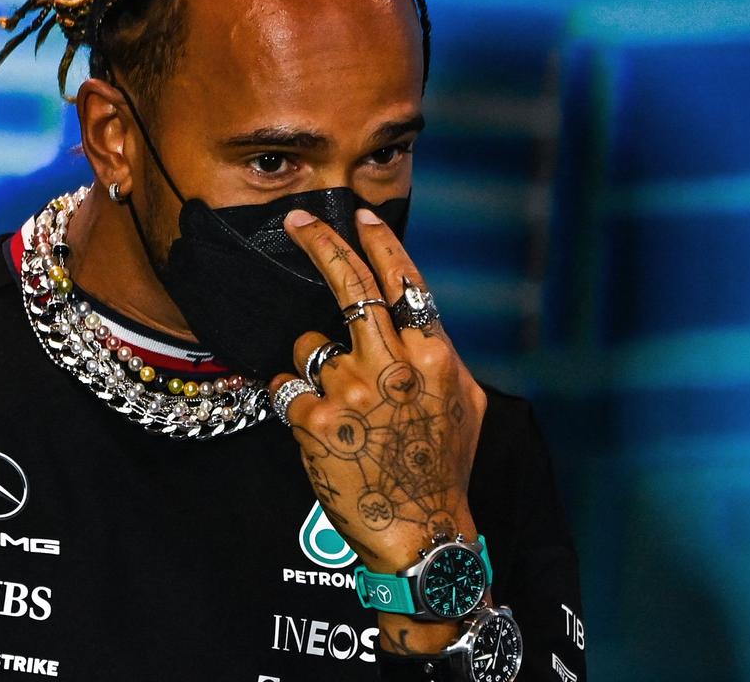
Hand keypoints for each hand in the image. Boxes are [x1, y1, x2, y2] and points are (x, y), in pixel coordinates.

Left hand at [269, 206, 488, 653]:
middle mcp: (394, 366)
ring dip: (312, 365)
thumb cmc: (443, 467)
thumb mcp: (465, 402)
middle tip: (295, 220)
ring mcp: (352, 392)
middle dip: (320, 244)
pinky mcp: (317, 421)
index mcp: (434, 357)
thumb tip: (416, 320)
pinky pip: (284, 387)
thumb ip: (438, 354)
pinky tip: (317, 429)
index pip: (404, 281)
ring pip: (309, 344)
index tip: (358, 215)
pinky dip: (292, 401)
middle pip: (350, 285)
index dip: (379, 242)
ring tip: (338, 408)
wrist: (420, 533)